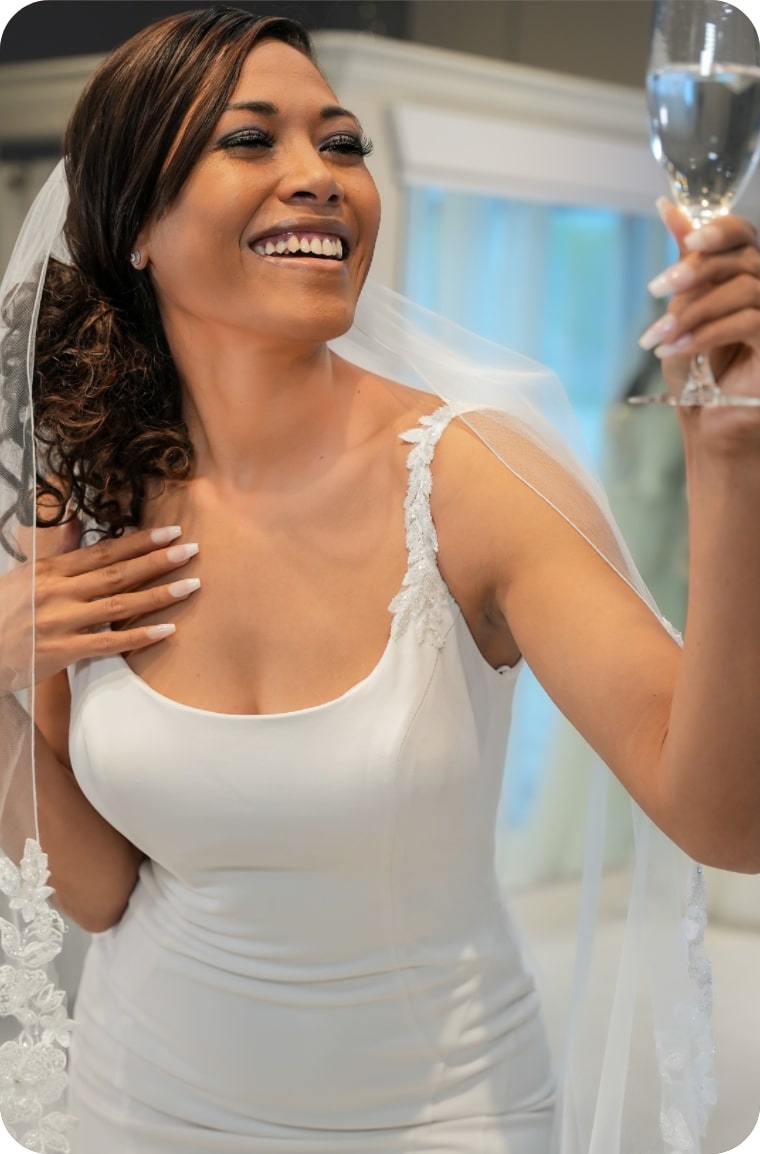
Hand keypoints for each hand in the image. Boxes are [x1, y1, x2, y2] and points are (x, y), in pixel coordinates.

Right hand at [0, 524, 199, 691]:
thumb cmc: (1, 611)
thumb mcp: (24, 575)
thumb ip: (57, 552)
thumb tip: (77, 521)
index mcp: (50, 570)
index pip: (103, 551)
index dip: (139, 541)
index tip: (171, 532)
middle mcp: (58, 592)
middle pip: (117, 573)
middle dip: (157, 560)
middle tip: (192, 550)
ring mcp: (61, 622)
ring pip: (119, 605)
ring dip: (158, 594)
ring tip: (191, 585)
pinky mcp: (62, 651)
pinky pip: (108, 643)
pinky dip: (139, 637)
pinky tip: (167, 630)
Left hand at [639, 198, 759, 437]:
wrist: (707, 423)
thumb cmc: (697, 371)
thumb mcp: (682, 311)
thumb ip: (686, 264)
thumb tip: (669, 206)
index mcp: (747, 276)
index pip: (744, 234)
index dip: (720, 229)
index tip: (689, 239)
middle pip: (744, 259)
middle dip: (695, 271)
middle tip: (656, 290)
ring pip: (745, 290)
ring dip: (692, 312)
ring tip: (656, 338)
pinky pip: (749, 322)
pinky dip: (706, 334)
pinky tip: (674, 349)